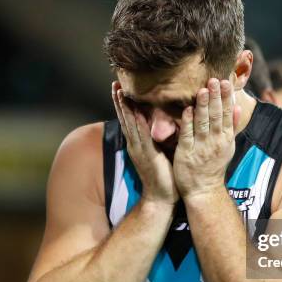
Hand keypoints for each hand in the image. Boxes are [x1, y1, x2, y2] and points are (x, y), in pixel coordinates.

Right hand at [112, 81, 178, 204]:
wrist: (161, 198)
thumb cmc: (164, 177)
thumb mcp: (160, 153)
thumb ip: (160, 139)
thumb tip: (165, 124)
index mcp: (138, 144)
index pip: (129, 119)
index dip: (124, 104)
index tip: (120, 87)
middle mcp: (135, 144)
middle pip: (125, 118)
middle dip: (120, 101)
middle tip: (115, 83)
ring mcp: (139, 150)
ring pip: (129, 124)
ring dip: (124, 107)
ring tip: (119, 91)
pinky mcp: (147, 155)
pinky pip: (141, 135)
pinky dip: (137, 122)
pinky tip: (134, 111)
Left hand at [174, 78, 235, 199]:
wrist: (204, 190)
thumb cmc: (214, 166)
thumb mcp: (228, 147)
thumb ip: (232, 127)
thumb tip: (238, 108)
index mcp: (225, 138)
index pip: (228, 114)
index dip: (226, 97)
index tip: (226, 81)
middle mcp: (215, 141)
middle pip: (217, 116)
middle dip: (216, 97)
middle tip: (215, 80)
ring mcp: (200, 147)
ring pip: (203, 123)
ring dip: (203, 106)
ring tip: (203, 90)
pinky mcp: (186, 152)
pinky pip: (187, 135)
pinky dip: (188, 122)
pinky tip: (187, 110)